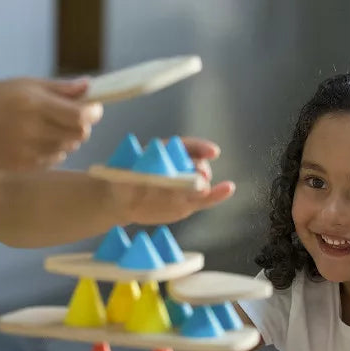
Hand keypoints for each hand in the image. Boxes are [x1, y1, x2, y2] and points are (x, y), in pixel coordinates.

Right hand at [0, 77, 103, 169]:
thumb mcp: (25, 85)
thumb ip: (60, 88)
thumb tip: (90, 86)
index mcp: (33, 104)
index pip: (80, 115)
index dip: (94, 113)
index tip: (95, 108)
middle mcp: (32, 129)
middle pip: (80, 135)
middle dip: (83, 126)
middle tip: (73, 118)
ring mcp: (28, 150)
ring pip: (69, 148)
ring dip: (67, 138)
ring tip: (48, 128)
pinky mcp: (24, 166)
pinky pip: (54, 159)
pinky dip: (54, 150)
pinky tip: (36, 141)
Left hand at [110, 135, 234, 224]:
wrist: (121, 198)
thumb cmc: (122, 180)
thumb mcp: (120, 174)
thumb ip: (131, 177)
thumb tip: (134, 179)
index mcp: (166, 152)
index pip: (188, 147)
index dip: (200, 148)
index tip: (212, 151)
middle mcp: (180, 167)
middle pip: (197, 165)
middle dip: (199, 169)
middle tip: (198, 175)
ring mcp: (185, 186)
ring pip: (202, 183)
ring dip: (203, 185)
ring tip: (201, 188)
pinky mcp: (187, 203)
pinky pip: (204, 199)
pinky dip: (216, 195)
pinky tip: (228, 188)